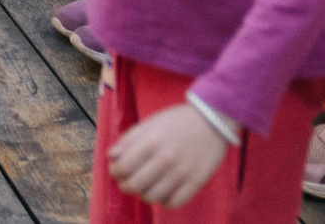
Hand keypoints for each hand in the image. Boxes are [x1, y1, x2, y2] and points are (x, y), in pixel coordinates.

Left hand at [107, 104, 228, 207]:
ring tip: (144, 188)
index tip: (116, 171)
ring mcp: (182, 173)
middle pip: (135, 185)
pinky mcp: (197, 182)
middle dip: (125, 186)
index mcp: (152, 141)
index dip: (115, 172)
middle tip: (126, 183)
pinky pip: (174, 203)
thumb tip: (111, 155)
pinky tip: (163, 194)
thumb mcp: (151, 122)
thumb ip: (130, 138)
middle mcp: (166, 159)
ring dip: (143, 195)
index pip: (123, 166)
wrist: (213, 120)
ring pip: (153, 197)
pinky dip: (164, 202)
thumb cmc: (178, 120)